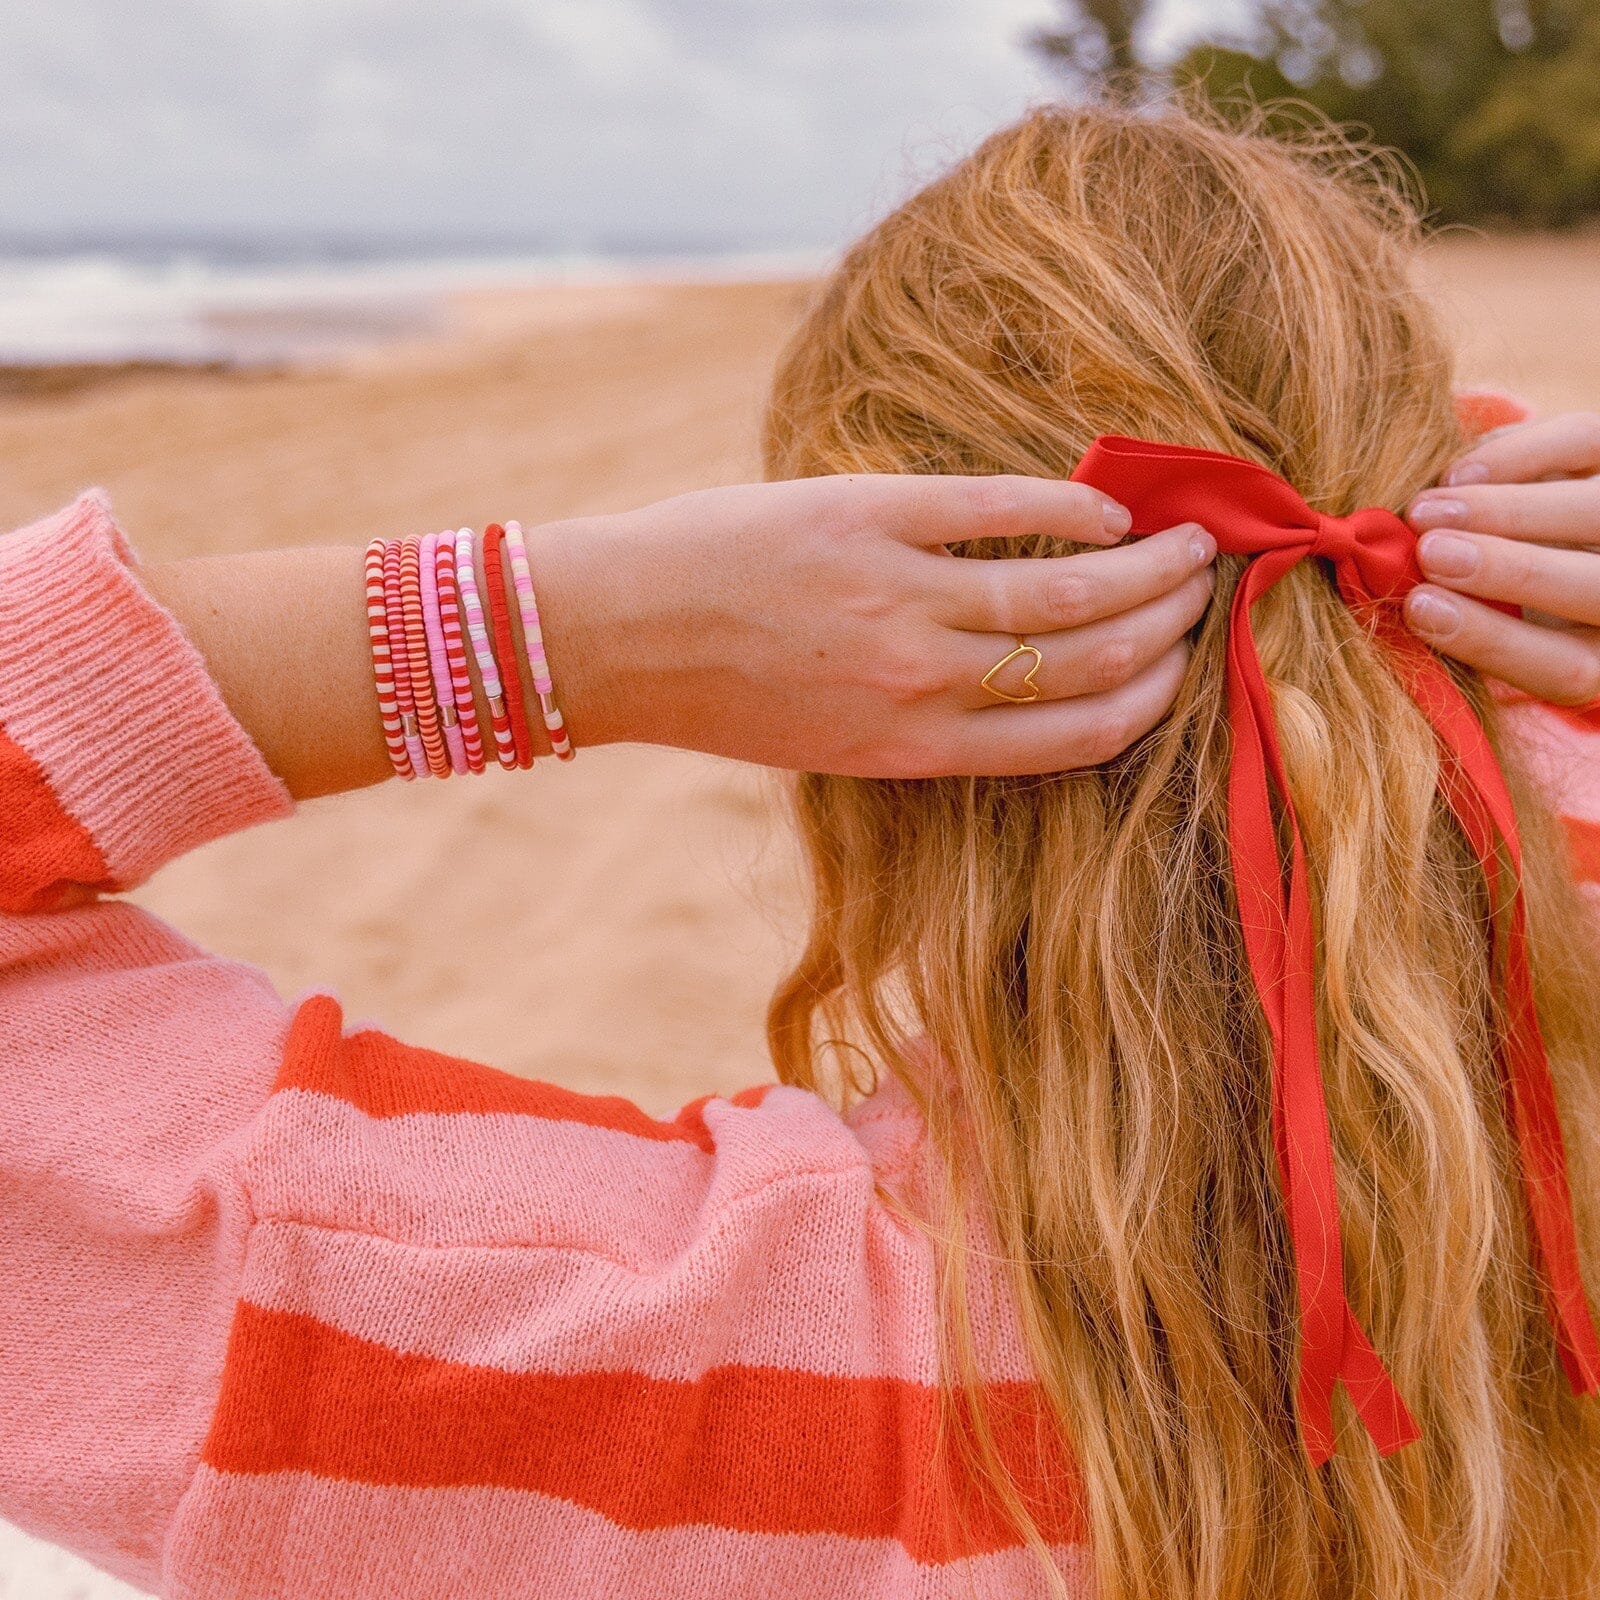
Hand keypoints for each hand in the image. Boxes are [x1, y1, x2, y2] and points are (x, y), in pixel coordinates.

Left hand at [527, 475, 1215, 776]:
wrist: (613, 637)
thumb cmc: (718, 694)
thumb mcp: (828, 740)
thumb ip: (921, 721)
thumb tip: (1010, 676)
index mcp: (916, 749)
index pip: (1078, 734)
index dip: (1152, 699)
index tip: (1184, 666)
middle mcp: (923, 685)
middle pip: (1093, 657)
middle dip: (1169, 626)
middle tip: (1205, 589)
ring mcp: (898, 600)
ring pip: (1068, 589)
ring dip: (1147, 565)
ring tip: (1187, 540)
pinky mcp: (868, 520)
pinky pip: (1000, 510)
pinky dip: (1070, 507)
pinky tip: (1106, 507)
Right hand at [1403, 413, 1599, 706]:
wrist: (1542, 532)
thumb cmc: (1493, 601)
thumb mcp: (1489, 632)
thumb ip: (1460, 629)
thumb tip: (1402, 603)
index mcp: (1599, 657)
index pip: (1564, 668)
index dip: (1490, 640)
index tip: (1419, 607)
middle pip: (1592, 587)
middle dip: (1504, 568)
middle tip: (1428, 551)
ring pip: (1592, 511)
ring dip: (1503, 509)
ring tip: (1425, 509)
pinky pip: (1584, 443)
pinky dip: (1519, 456)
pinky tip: (1459, 474)